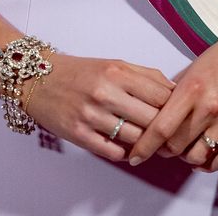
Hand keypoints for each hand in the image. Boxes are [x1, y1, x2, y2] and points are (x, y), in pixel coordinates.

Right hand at [25, 54, 175, 161]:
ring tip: (148, 143)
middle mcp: (105, 91)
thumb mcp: (114, 64)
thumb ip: (145, 75)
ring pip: (135, 138)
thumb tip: (175, 90)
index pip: (161, 95)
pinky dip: (123, 153)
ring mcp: (91, 114)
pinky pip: (112, 151)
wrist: (38, 77)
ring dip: (145, 144)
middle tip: (169, 136)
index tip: (179, 116)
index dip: (175, 108)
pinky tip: (124, 147)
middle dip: (164, 130)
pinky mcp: (78, 133)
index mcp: (118, 71)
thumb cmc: (81, 72)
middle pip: (151, 119)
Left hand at [126, 26, 217, 172]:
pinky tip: (202, 159)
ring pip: (197, 155)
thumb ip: (173, 93)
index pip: (162, 127)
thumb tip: (155, 116)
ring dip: (185, 157)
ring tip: (183, 149)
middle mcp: (209, 107)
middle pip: (177, 145)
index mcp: (192, 89)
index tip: (134, 156)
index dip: (145, 146)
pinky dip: (208, 165)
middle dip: (164, 150)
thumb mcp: (191, 69)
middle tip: (162, 146)